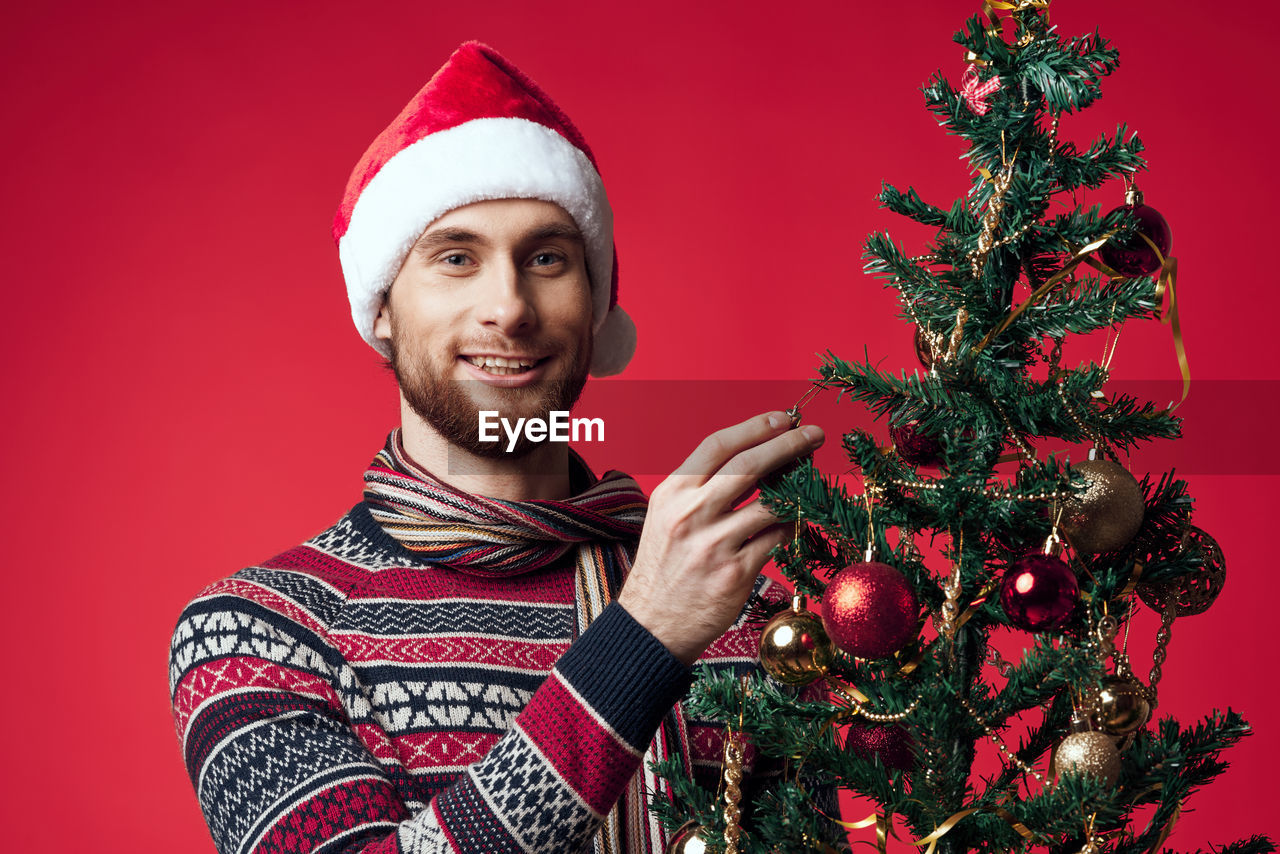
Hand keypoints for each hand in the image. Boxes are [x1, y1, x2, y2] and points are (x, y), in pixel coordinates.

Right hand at [617, 411, 824, 664]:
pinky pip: (776, 539)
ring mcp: (714, 543)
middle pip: (749, 465)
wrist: (652, 623)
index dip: (755, 427)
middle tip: (814, 435)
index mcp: (672, 492)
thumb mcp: (667, 516)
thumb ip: (701, 488)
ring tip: (809, 481)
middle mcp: (691, 513)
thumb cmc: (665, 566)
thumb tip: (754, 458)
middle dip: (788, 445)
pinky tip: (794, 520)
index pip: (718, 445)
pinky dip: (789, 526)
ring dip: (797, 489)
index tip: (783, 419)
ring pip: (770, 503)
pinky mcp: (735, 572)